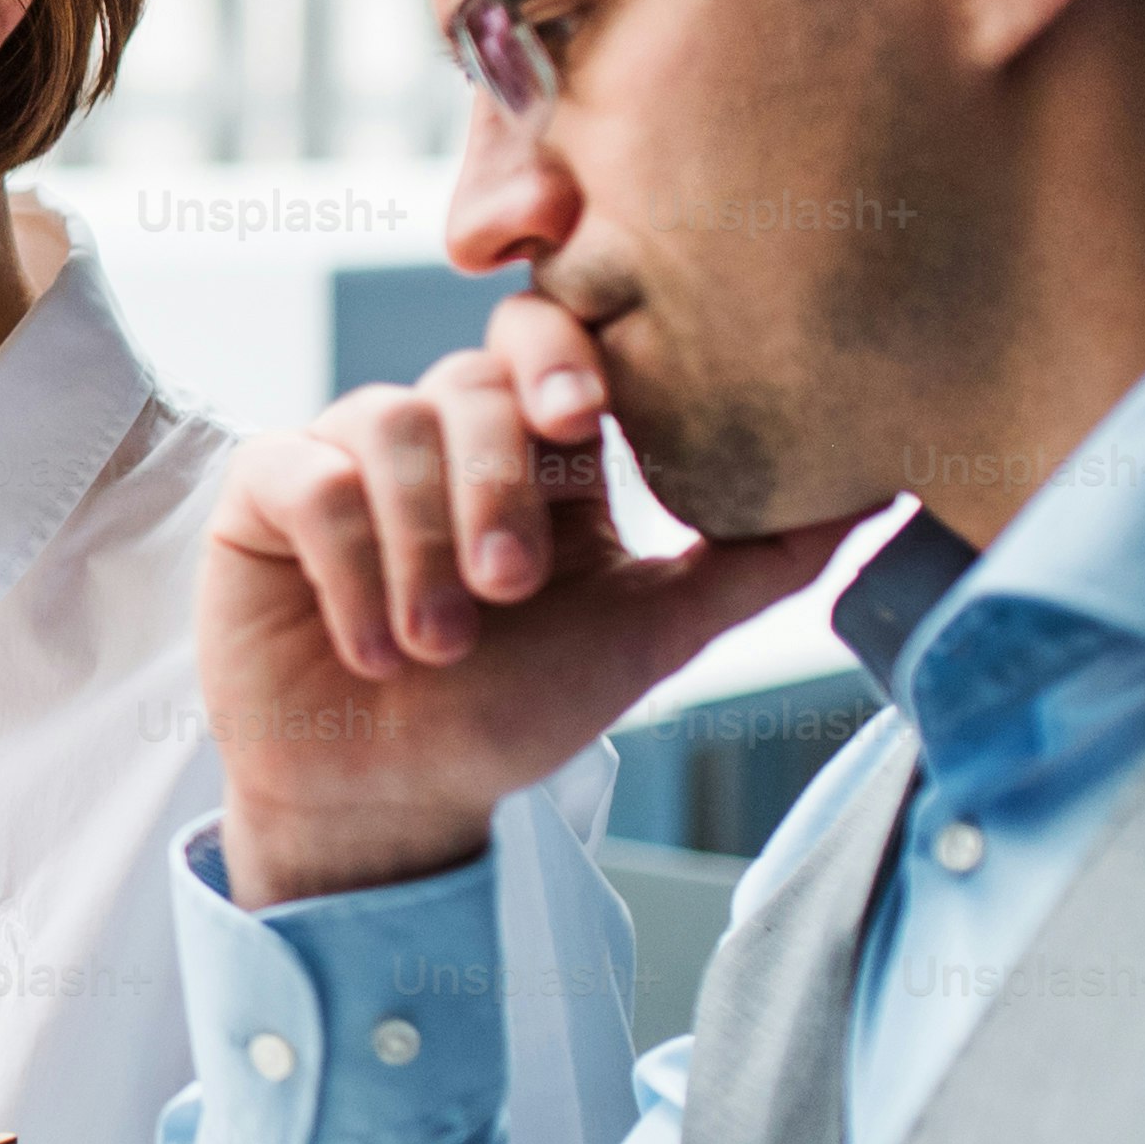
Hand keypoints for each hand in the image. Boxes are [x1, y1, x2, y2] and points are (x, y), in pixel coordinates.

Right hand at [200, 293, 863, 906]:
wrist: (389, 798)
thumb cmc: (513, 714)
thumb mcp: (649, 637)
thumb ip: (751, 563)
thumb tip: (877, 495)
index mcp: (537, 448)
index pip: (553, 345)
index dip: (563, 356)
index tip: (580, 418)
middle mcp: (443, 431)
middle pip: (470, 383)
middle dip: (493, 487)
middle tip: (508, 589)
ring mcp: (349, 451)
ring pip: (389, 426)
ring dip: (421, 545)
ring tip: (436, 645)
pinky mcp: (267, 490)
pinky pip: (305, 475)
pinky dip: (346, 561)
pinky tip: (371, 644)